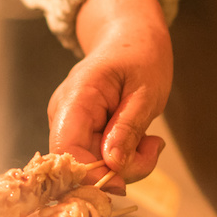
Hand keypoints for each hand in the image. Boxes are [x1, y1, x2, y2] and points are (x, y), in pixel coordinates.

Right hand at [48, 0, 171, 193]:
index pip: (67, 150)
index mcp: (76, 98)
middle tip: (153, 150)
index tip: (126, 179)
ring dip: (124, 165)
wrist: (131, 37)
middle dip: (118, 170)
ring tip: (150, 142)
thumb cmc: (140, 56)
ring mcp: (68, 124)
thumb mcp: (145, 92)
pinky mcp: (79, 132)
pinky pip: (96, 158)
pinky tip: (138, 141)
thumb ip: (128, 128)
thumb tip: (113, 166)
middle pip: (79, 163)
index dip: (91, 173)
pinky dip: (121, 159)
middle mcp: (63, 114)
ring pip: (89, 165)